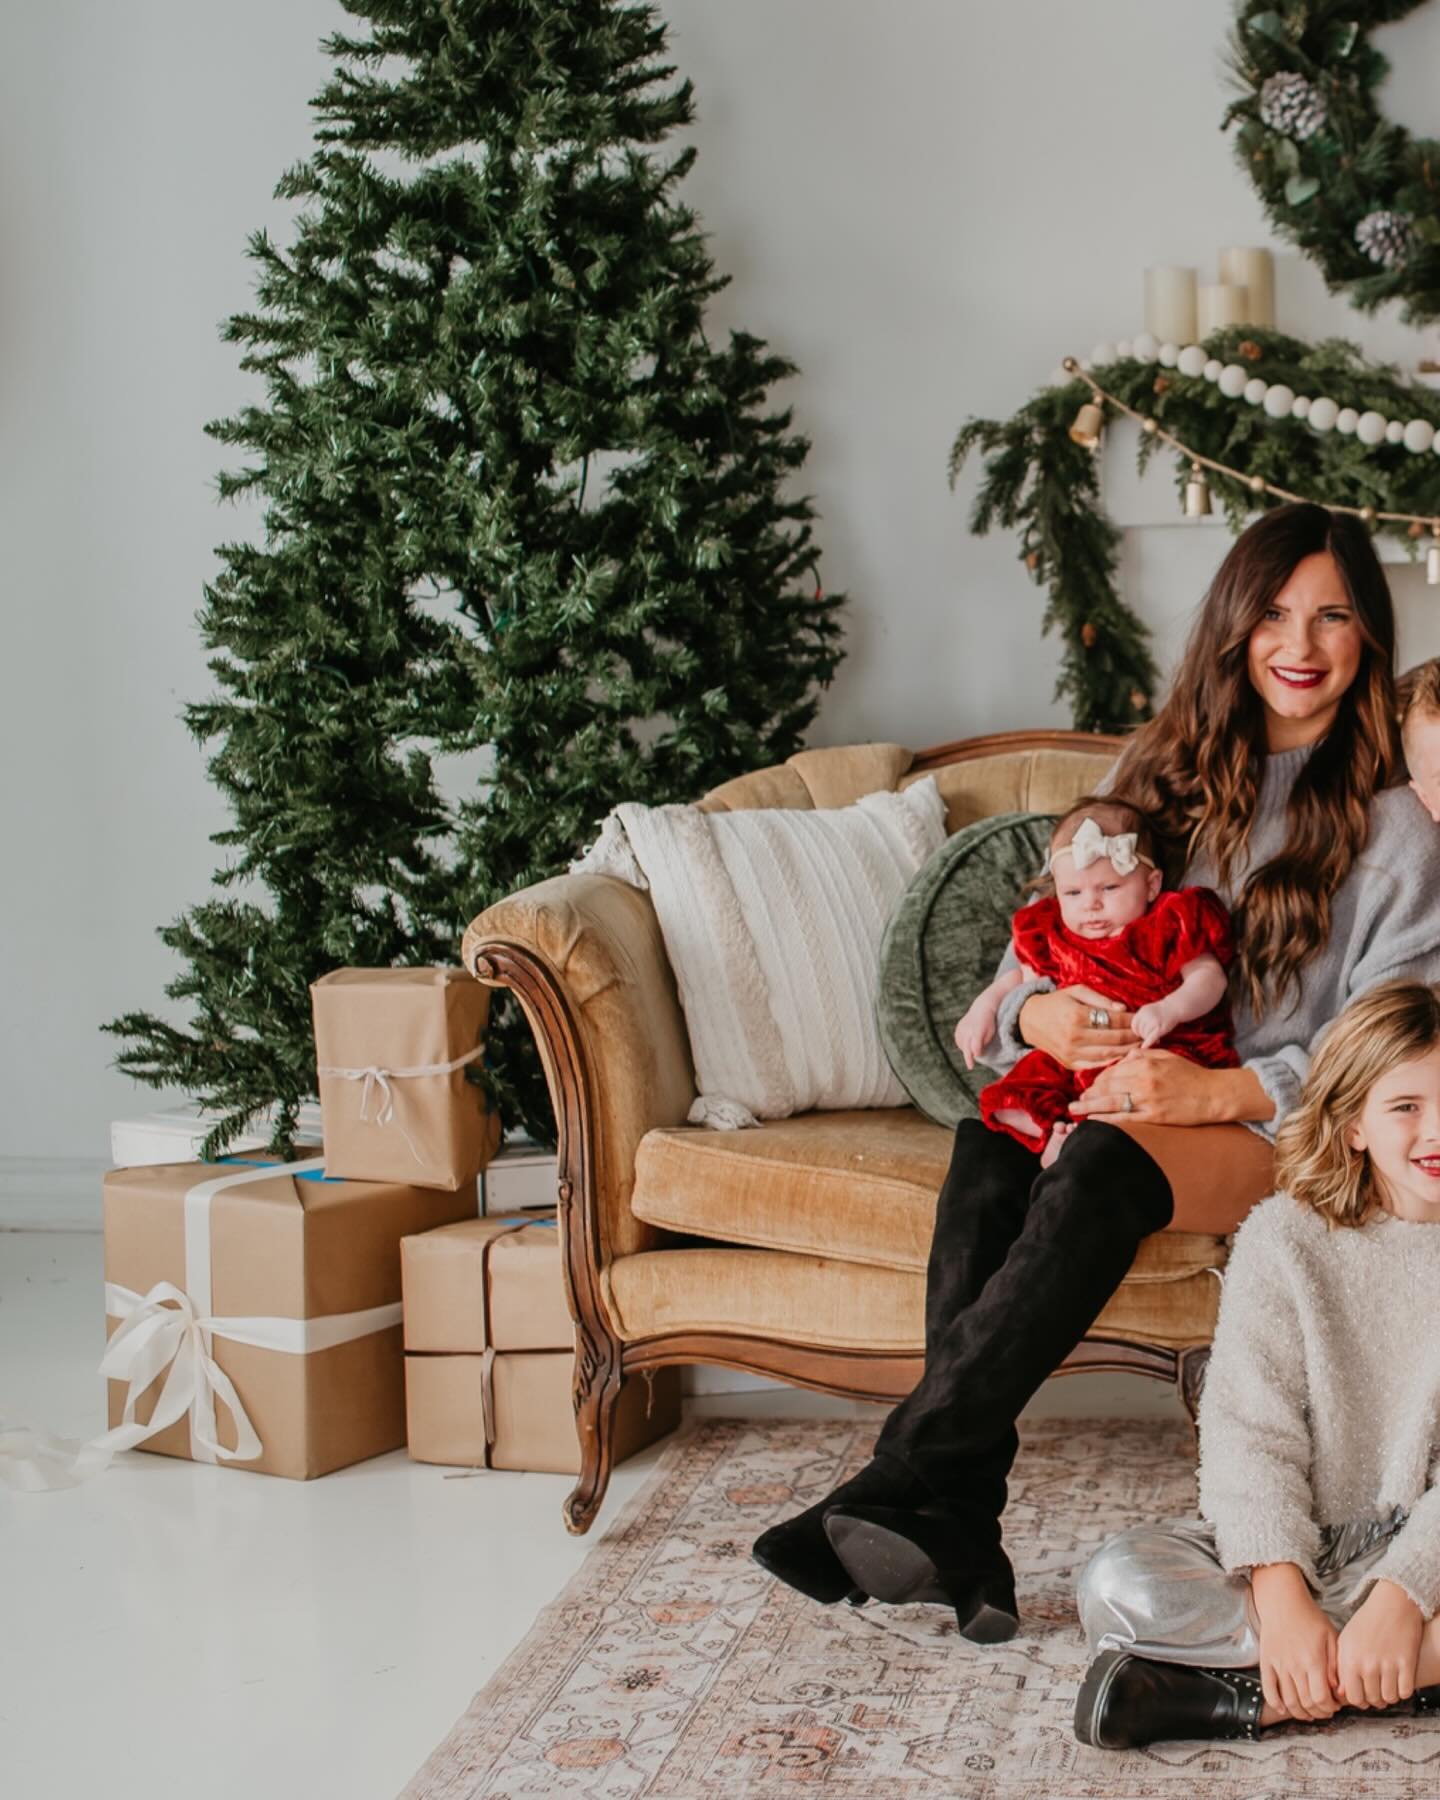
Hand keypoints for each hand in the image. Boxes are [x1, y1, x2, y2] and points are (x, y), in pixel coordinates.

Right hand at [954, 1001, 998, 1070]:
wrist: (982, 1008)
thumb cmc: (989, 1024)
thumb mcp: (991, 1033)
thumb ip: (983, 1044)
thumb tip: (976, 1054)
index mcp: (978, 1030)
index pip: (975, 1043)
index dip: (976, 1051)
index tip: (976, 1058)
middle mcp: (968, 1028)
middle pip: (967, 1046)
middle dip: (968, 1057)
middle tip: (970, 1066)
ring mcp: (961, 1028)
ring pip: (962, 1044)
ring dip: (967, 1048)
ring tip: (975, 1044)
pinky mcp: (958, 1028)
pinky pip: (958, 1040)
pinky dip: (963, 1044)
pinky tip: (968, 1041)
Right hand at [1015, 985, 1137, 1071]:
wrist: (1028, 1020)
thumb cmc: (1056, 1002)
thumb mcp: (1076, 991)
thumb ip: (1100, 999)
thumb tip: (1123, 1008)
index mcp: (1076, 1016)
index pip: (1114, 1020)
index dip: (1131, 1020)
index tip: (1142, 1019)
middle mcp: (1074, 1037)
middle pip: (1115, 1040)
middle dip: (1134, 1037)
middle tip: (1148, 1033)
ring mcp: (1072, 1053)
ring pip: (1109, 1055)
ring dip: (1128, 1051)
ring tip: (1141, 1045)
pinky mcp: (1070, 1064)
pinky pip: (1097, 1065)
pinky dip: (1113, 1061)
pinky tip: (1124, 1055)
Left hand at [1069, 1047, 1233, 1126]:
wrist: (1213, 1094)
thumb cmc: (1190, 1074)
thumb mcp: (1166, 1056)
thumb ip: (1141, 1056)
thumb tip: (1121, 1059)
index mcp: (1145, 1064)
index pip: (1113, 1071)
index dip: (1098, 1080)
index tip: (1090, 1086)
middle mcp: (1144, 1081)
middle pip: (1108, 1087)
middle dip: (1090, 1094)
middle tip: (1077, 1100)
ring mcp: (1148, 1100)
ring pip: (1111, 1103)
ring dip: (1090, 1107)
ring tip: (1076, 1110)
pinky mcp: (1155, 1117)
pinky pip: (1125, 1119)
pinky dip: (1107, 1121)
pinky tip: (1094, 1122)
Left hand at [1131, 1000, 1174, 1050]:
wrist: (1175, 1007)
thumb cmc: (1161, 1011)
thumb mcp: (1149, 1010)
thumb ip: (1142, 1019)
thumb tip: (1136, 1033)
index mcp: (1142, 1010)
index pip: (1134, 1025)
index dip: (1137, 1031)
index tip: (1142, 1033)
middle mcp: (1146, 1015)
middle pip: (1139, 1030)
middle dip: (1144, 1035)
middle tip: (1151, 1036)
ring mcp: (1153, 1021)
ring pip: (1145, 1034)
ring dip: (1148, 1038)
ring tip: (1156, 1038)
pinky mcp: (1160, 1028)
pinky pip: (1151, 1037)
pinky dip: (1147, 1043)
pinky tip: (1144, 1048)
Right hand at [1255, 1577, 1340, 1722]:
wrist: (1283, 1602)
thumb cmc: (1310, 1618)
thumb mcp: (1331, 1637)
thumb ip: (1336, 1665)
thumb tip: (1337, 1690)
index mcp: (1313, 1660)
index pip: (1321, 1698)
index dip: (1329, 1708)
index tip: (1335, 1706)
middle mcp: (1294, 1665)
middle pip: (1306, 1702)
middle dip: (1318, 1713)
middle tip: (1325, 1711)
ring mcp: (1278, 1664)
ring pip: (1288, 1700)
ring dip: (1300, 1713)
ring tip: (1309, 1713)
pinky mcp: (1266, 1662)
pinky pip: (1268, 1689)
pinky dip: (1275, 1703)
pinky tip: (1283, 1709)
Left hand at [1336, 1580, 1422, 1709]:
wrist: (1392, 1604)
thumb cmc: (1367, 1622)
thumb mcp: (1346, 1641)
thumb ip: (1341, 1667)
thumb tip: (1341, 1694)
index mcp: (1349, 1659)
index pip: (1352, 1697)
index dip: (1359, 1699)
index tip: (1363, 1693)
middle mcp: (1367, 1664)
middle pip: (1372, 1700)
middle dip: (1375, 1699)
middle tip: (1377, 1688)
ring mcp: (1387, 1665)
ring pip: (1389, 1699)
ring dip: (1390, 1694)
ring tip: (1388, 1683)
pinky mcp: (1406, 1664)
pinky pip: (1405, 1692)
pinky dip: (1403, 1690)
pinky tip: (1399, 1679)